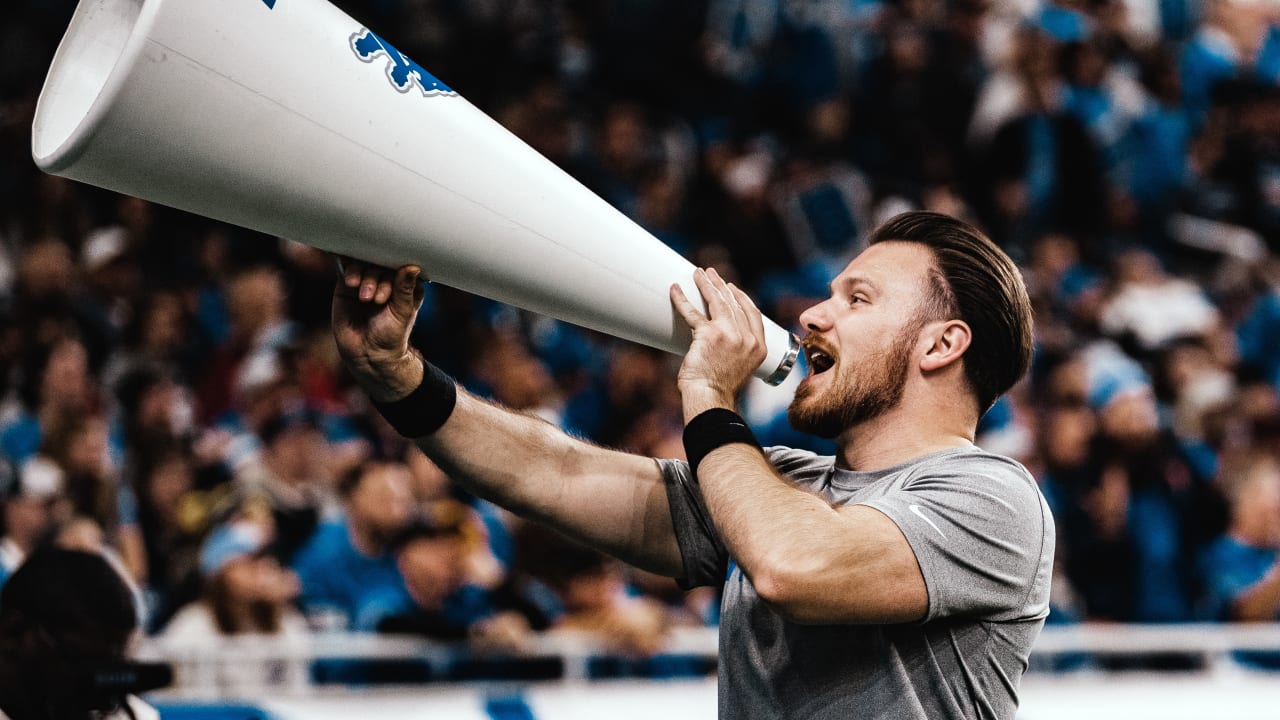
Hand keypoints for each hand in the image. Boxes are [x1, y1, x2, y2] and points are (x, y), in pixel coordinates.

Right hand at [332, 258, 425, 401]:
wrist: (368, 354)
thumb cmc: (391, 336)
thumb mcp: (402, 312)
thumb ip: (404, 289)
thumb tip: (412, 267)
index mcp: (404, 285)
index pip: (401, 265)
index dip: (395, 271)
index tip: (392, 287)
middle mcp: (385, 280)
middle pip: (380, 263)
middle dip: (378, 279)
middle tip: (378, 299)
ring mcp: (366, 281)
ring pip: (364, 265)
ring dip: (364, 278)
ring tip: (365, 298)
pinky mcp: (346, 286)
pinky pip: (346, 269)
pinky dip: (349, 272)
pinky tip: (350, 282)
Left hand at [669, 268, 766, 414]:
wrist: (711, 398)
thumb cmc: (720, 388)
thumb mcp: (740, 367)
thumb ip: (738, 350)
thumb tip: (724, 338)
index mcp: (759, 346)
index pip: (752, 313)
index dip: (741, 297)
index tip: (732, 288)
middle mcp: (747, 338)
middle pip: (734, 303)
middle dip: (721, 285)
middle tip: (711, 273)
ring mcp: (729, 334)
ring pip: (717, 301)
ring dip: (706, 284)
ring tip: (698, 273)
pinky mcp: (708, 334)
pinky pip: (692, 312)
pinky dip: (681, 299)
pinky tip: (675, 289)